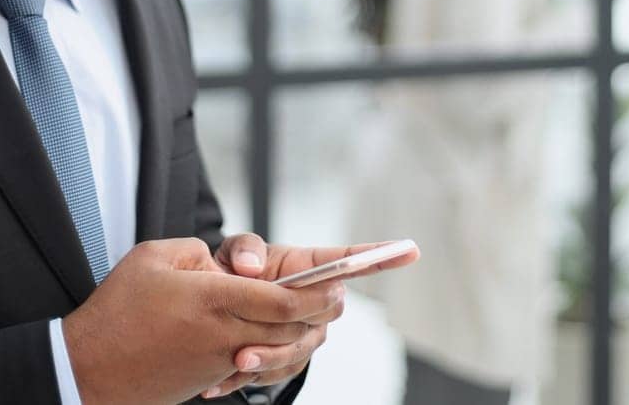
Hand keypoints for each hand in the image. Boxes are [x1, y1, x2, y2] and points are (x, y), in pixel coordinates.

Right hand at [61, 238, 344, 404]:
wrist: (89, 371)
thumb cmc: (117, 310)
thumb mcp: (153, 257)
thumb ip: (198, 251)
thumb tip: (226, 265)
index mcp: (213, 298)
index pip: (283, 298)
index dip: (318, 291)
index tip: (339, 282)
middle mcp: (224, 332)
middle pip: (291, 325)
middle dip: (321, 311)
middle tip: (341, 295)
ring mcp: (219, 359)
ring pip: (279, 347)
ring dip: (303, 333)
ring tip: (317, 315)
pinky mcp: (211, 377)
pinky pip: (253, 363)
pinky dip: (270, 351)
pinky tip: (274, 339)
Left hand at [205, 236, 421, 398]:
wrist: (216, 308)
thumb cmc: (233, 273)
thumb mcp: (232, 252)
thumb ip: (243, 249)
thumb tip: (251, 267)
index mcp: (310, 266)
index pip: (351, 259)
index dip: (382, 255)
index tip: (411, 250)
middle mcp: (319, 301)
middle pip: (328, 310)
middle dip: (300, 320)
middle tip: (260, 329)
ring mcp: (309, 332)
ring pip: (302, 348)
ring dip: (271, 357)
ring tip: (236, 362)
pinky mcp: (292, 359)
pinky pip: (280, 371)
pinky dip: (252, 377)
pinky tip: (222, 380)